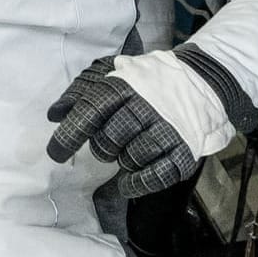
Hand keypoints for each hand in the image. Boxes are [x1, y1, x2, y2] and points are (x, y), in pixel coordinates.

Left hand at [46, 64, 196, 197]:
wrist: (203, 79)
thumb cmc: (148, 80)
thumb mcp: (114, 72)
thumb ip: (81, 90)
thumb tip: (53, 114)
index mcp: (125, 85)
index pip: (91, 110)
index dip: (70, 133)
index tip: (55, 154)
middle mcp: (146, 107)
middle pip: (109, 140)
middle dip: (101, 147)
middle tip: (108, 141)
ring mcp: (168, 130)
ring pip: (130, 159)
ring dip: (122, 161)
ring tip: (127, 150)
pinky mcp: (185, 150)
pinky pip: (156, 176)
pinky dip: (137, 183)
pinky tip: (127, 184)